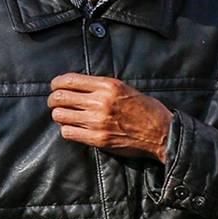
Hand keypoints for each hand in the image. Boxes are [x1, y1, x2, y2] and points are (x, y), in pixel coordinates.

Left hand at [49, 74, 172, 161]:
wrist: (163, 133)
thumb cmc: (147, 110)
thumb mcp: (125, 89)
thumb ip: (101, 87)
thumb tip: (77, 87)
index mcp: (108, 86)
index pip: (68, 80)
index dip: (56, 83)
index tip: (56, 87)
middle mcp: (100, 102)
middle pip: (60, 97)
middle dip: (54, 100)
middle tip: (56, 103)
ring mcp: (98, 122)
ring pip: (60, 115)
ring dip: (59, 115)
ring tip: (66, 117)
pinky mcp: (98, 139)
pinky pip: (68, 133)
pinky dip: (67, 130)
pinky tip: (74, 129)